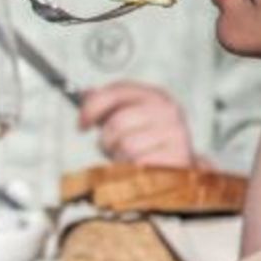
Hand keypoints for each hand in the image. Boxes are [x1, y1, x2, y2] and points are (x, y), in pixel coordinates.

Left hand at [77, 82, 196, 165]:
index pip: (116, 92)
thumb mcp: (129, 118)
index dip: (92, 107)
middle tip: (111, 147)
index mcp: (154, 95)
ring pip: (126, 145)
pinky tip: (139, 167)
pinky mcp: (177, 156)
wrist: (178, 165)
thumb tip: (86, 94)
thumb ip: (108, 106)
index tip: (82, 123)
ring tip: (127, 157)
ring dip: (119, 156)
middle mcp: (167, 110)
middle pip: (117, 122)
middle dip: (106, 140)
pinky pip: (138, 163)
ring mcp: (174, 132)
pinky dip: (132, 169)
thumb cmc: (149, 141)